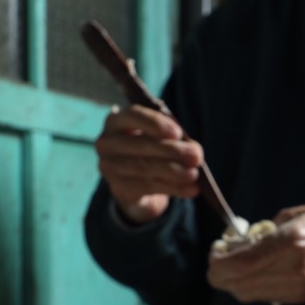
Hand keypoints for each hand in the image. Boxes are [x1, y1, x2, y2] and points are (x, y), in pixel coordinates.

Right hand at [94, 105, 203, 223]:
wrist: (136, 181)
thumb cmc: (151, 150)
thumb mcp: (162, 139)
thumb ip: (177, 140)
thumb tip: (195, 153)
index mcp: (118, 121)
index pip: (133, 116)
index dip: (155, 123)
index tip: (177, 132)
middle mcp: (108, 142)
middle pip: (141, 145)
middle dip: (172, 151)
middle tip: (196, 157)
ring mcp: (110, 166)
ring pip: (145, 168)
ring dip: (174, 172)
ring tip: (194, 174)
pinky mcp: (118, 187)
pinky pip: (148, 187)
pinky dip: (174, 188)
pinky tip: (191, 189)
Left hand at [206, 202, 304, 304]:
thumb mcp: (293, 216)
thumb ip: (263, 233)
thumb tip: (238, 244)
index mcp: (289, 242)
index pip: (236, 265)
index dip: (217, 260)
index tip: (217, 248)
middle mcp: (290, 269)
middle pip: (235, 284)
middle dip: (221, 271)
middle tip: (224, 255)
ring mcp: (295, 287)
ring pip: (244, 293)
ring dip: (235, 280)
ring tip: (241, 263)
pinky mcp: (299, 297)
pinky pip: (262, 296)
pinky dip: (252, 285)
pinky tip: (259, 270)